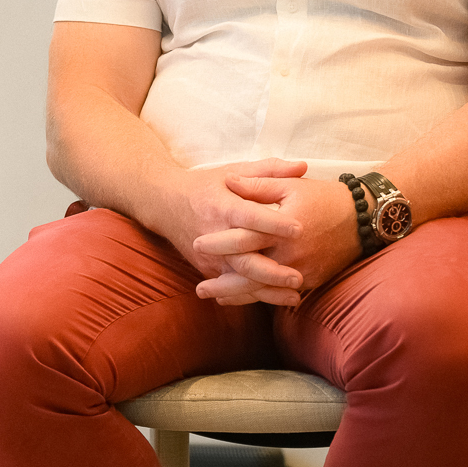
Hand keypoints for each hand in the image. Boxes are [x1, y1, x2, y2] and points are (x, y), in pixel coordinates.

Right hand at [151, 158, 308, 305]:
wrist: (164, 203)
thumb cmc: (205, 185)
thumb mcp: (233, 171)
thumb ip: (269, 170)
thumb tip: (303, 166)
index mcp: (222, 205)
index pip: (250, 216)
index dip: (273, 223)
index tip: (300, 229)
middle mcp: (214, 233)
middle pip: (243, 256)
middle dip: (271, 271)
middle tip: (298, 276)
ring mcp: (210, 255)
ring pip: (239, 278)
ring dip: (266, 290)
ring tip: (295, 296)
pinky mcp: (207, 268)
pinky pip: (232, 286)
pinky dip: (254, 296)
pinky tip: (277, 300)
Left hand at [193, 174, 361, 304]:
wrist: (366, 218)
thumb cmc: (325, 197)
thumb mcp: (291, 185)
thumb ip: (258, 184)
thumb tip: (229, 181)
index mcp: (283, 228)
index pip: (245, 238)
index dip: (219, 242)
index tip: (197, 244)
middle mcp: (292, 254)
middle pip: (251, 273)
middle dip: (224, 282)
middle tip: (199, 289)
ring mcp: (304, 271)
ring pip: (265, 290)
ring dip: (239, 296)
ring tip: (214, 298)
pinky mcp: (312, 280)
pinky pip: (281, 294)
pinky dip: (261, 297)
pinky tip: (243, 298)